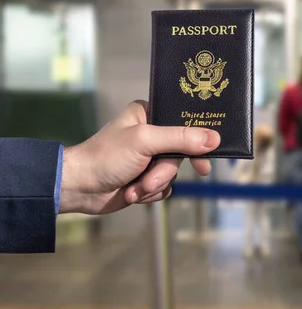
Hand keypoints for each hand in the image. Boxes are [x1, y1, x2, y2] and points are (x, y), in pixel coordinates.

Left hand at [59, 100, 219, 214]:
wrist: (78, 188)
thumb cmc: (105, 156)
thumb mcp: (145, 141)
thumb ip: (181, 138)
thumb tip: (215, 138)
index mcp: (149, 115)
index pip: (184, 124)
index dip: (197, 143)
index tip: (204, 161)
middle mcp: (151, 134)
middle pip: (180, 154)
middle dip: (163, 172)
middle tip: (149, 179)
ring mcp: (149, 158)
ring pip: (173, 174)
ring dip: (154, 184)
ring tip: (133, 188)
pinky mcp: (146, 178)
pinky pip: (165, 187)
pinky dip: (151, 193)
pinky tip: (133, 193)